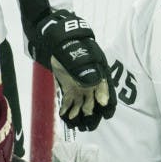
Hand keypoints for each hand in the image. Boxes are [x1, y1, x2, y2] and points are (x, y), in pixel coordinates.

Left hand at [30, 9, 116, 131]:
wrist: (53, 38)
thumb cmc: (68, 43)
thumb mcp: (77, 53)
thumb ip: (84, 68)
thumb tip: (94, 84)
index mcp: (98, 69)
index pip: (105, 86)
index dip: (107, 98)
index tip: (105, 109)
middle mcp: (92, 79)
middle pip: (95, 98)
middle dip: (92, 111)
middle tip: (88, 123)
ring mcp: (81, 84)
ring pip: (83, 102)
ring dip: (79, 112)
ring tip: (74, 122)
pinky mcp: (70, 86)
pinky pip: (71, 100)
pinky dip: (68, 108)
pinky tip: (64, 116)